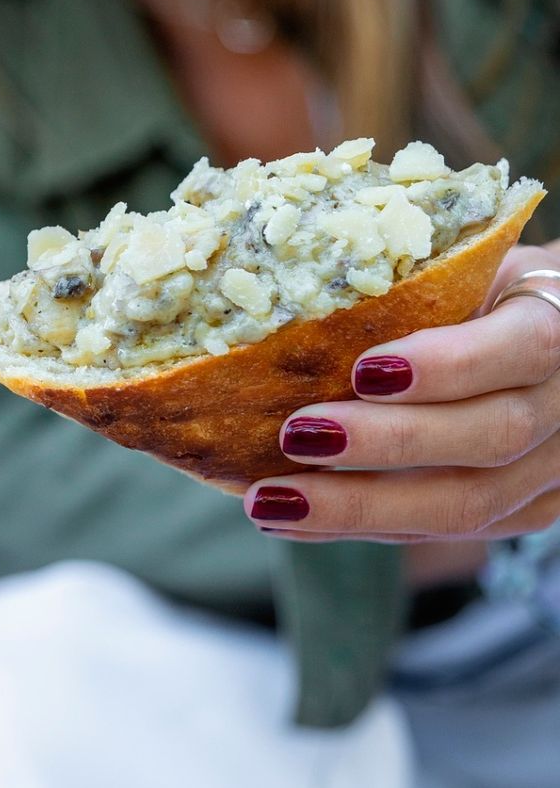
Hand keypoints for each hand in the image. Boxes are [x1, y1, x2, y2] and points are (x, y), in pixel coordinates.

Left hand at [244, 244, 559, 542]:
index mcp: (559, 324)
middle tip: (293, 436)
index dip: (446, 365)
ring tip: (271, 498)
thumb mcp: (459, 270)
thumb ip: (412, 292)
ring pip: (466, 502)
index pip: (523, 347)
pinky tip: (291, 520)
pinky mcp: (522, 513)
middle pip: (491, 436)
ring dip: (357, 505)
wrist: (536, 339)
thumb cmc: (478, 289)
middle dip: (385, 443)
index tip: (362, 370)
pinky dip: (359, 527)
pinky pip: (440, 531)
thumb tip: (291, 313)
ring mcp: (552, 470)